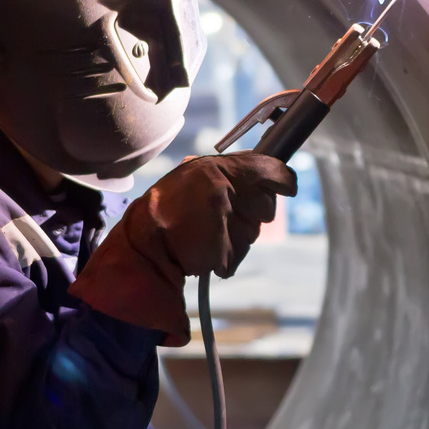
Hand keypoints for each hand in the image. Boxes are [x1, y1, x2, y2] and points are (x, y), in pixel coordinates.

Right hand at [142, 154, 297, 277]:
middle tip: (222, 216)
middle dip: (253, 215)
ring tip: (204, 235)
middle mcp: (225, 190)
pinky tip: (202, 251)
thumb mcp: (190, 176)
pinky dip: (222, 259)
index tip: (287, 186)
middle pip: (266, 208)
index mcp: (215, 168)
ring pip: (252, 235)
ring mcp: (226, 222)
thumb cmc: (164, 210)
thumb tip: (265, 175)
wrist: (142, 245)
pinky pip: (236, 258)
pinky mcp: (224, 251)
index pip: (268, 169)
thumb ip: (224, 175)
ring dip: (234, 239)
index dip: (282, 180)